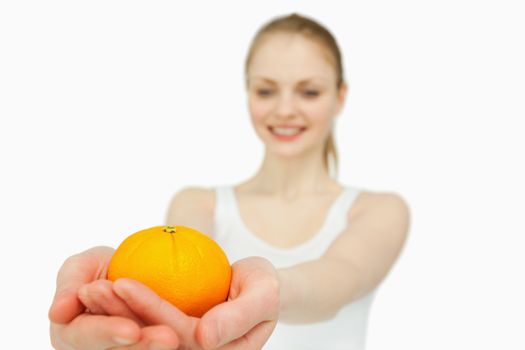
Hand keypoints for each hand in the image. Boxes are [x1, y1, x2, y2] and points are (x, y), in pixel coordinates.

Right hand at [48, 246, 178, 348]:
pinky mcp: (149, 346)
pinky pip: (166, 348)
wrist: (142, 266)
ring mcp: (125, 349)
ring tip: (180, 337)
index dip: (107, 334)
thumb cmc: (107, 266)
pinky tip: (199, 339)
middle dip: (142, 347)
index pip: (86, 337)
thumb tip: (57, 313)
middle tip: (168, 338)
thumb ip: (69, 285)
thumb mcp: (84, 266)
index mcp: (73, 335)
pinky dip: (181, 344)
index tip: (131, 330)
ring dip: (158, 347)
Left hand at [82, 256, 279, 348]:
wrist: (259, 286)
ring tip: (89, 289)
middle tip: (92, 289)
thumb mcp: (263, 294)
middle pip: (151, 338)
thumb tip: (205, 338)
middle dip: (118, 315)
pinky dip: (121, 306)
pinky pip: (144, 321)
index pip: (178, 334)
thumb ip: (239, 316)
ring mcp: (183, 347)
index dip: (148, 309)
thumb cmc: (265, 286)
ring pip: (141, 332)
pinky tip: (101, 287)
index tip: (122, 282)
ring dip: (113, 312)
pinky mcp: (173, 334)